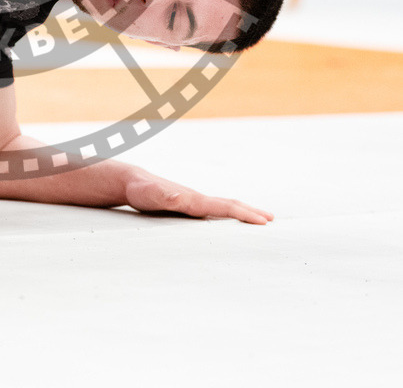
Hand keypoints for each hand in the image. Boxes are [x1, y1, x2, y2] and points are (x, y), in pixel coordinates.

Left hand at [124, 165, 274, 224]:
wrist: (131, 181)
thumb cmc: (140, 190)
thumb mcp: (150, 195)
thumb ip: (165, 196)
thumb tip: (181, 196)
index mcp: (192, 200)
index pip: (224, 207)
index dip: (244, 214)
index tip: (264, 221)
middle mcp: (196, 199)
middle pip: (228, 205)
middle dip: (250, 212)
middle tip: (271, 220)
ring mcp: (193, 202)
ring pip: (222, 207)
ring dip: (241, 212)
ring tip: (259, 219)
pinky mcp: (187, 206)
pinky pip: (212, 211)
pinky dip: (227, 215)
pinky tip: (229, 222)